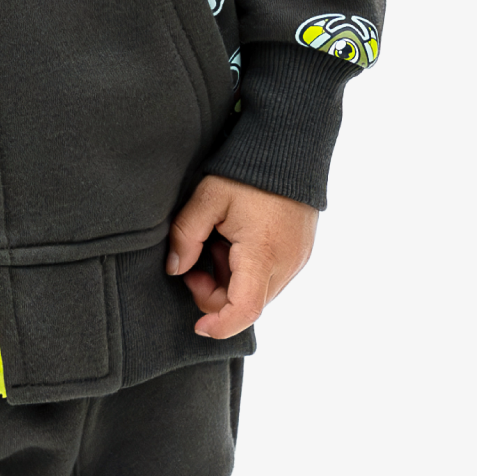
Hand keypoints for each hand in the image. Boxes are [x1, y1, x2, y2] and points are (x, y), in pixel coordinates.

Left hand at [164, 175, 317, 340]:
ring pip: (257, 293)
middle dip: (216, 292)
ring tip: (219, 243)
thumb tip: (176, 269)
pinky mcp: (300, 254)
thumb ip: (186, 235)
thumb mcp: (208, 197)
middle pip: (246, 304)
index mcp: (262, 253)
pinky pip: (269, 278)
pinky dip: (247, 271)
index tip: (199, 327)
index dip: (220, 326)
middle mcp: (286, 264)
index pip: (245, 311)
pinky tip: (236, 241)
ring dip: (231, 281)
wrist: (291, 148)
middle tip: (198, 259)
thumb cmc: (248, 171)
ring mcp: (297, 260)